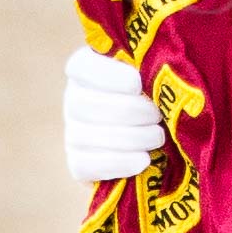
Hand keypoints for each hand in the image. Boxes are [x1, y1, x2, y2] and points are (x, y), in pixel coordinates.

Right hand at [63, 47, 164, 182]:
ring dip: (129, 138)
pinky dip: (118, 163)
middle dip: (126, 111)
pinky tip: (144, 160)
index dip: (107, 75)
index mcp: (87, 67)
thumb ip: (148, 67)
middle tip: (157, 115)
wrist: (154, 135)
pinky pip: (85, 165)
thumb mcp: (150, 74)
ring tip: (158, 137)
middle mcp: (74, 98)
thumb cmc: (156, 95)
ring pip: (86, 136)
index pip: (81, 66)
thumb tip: (158, 67)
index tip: (137, 84)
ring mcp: (73, 132)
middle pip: (84, 104)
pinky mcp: (77, 164)